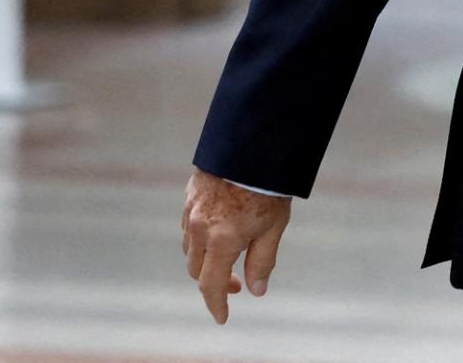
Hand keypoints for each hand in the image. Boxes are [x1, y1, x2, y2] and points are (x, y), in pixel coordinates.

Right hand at [181, 167, 291, 322]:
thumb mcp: (274, 227)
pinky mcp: (189, 196)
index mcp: (222, 241)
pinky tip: (216, 234)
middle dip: (214, 282)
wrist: (253, 146)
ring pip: (189, 249)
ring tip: (228, 258)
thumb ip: (263, 261)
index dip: (216, 304)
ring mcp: (191, 212)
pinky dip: (198, 239)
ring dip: (204, 261)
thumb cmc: (268, 186)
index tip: (222, 316)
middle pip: (197, 270)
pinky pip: (188, 227)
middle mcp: (200, 229)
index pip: (211, 285)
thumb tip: (256, 290)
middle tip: (237, 284)